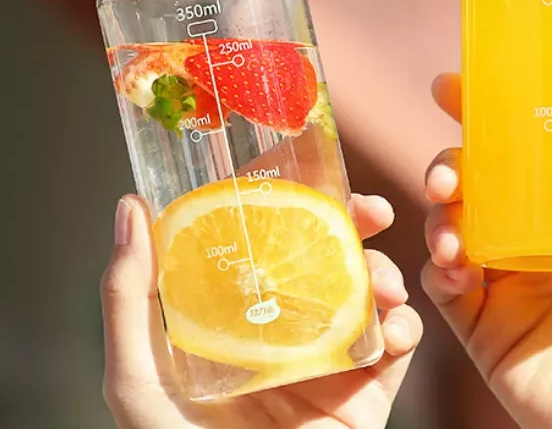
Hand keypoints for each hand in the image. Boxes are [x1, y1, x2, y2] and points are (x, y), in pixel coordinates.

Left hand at [103, 193, 421, 428]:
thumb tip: (130, 206)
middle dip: (357, 222)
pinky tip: (396, 326)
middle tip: (370, 209)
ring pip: (372, 290)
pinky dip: (408, 325)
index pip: (271, 240)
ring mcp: (331, 357)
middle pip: (330, 255)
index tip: (314, 172)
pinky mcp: (367, 391)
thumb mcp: (139, 377)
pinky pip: (400, 344)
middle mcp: (288, 327)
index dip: (296, 200)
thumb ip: (130, 298)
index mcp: (240, 314)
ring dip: (387, 270)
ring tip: (383, 281)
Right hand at [422, 51, 551, 428]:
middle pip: (473, 181)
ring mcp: (507, 283)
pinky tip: (457, 265)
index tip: (455, 85)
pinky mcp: (482, 326)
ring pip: (448, 225)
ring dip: (437, 212)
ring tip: (450, 217)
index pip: (520, 149)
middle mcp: (536, 239)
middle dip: (447, 161)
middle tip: (447, 165)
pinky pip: (442, 285)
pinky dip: (438, 266)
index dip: (483, 114)